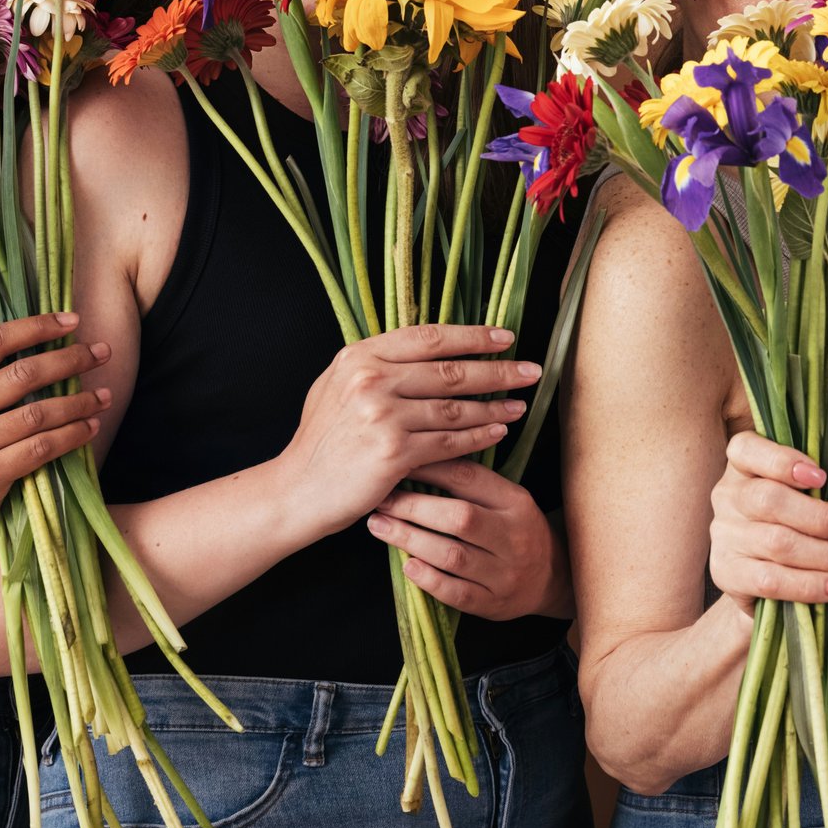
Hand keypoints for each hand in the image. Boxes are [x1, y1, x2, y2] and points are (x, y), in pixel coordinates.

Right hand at [0, 312, 109, 559]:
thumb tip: (29, 343)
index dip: (36, 326)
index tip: (71, 320)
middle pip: (22, 374)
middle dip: (70, 360)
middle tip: (101, 352)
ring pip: (37, 414)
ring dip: (79, 402)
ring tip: (104, 396)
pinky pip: (39, 449)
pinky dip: (71, 436)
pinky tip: (89, 428)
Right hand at [275, 324, 538, 541]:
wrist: (296, 491)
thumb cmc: (321, 441)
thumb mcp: (337, 386)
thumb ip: (377, 365)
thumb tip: (427, 346)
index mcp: (359, 356)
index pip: (429, 337)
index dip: (472, 336)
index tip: (505, 337)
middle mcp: (370, 380)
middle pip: (450, 370)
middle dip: (498, 370)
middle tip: (531, 370)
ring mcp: (381, 416)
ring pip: (455, 408)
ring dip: (495, 406)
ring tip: (520, 404)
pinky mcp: (392, 453)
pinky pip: (449, 442)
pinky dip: (479, 436)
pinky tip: (499, 431)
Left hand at [369, 459, 563, 621]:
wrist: (552, 577)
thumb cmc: (517, 529)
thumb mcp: (507, 499)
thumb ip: (472, 484)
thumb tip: (418, 460)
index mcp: (516, 502)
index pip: (470, 478)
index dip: (430, 469)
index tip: (399, 466)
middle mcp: (513, 536)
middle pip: (459, 518)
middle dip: (413, 508)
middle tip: (381, 501)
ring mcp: (505, 573)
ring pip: (453, 556)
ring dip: (410, 541)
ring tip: (380, 527)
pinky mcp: (494, 603)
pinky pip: (456, 592)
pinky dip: (428, 579)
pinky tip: (406, 565)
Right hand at [709, 431, 827, 610]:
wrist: (780, 583)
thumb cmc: (805, 528)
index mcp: (746, 464)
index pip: (747, 449)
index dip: (783, 460)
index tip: (821, 477)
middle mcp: (728, 495)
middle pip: (768, 499)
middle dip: (818, 518)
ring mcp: (723, 535)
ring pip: (775, 542)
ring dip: (823, 555)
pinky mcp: (727, 574)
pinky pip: (771, 580)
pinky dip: (810, 585)